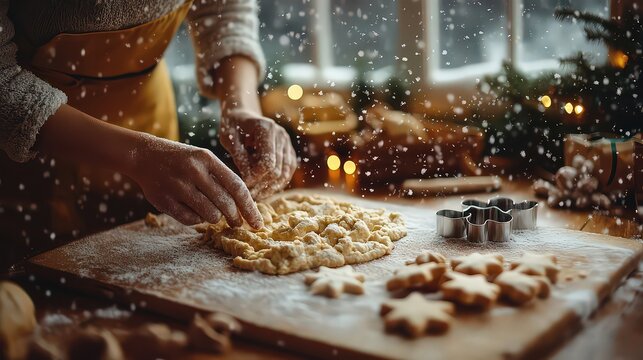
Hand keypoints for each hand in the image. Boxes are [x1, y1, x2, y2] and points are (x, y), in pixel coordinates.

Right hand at [130, 134, 262, 227]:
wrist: (144, 155)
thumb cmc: (182, 160)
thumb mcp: (204, 160)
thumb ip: (222, 180)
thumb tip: (243, 208)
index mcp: (207, 159)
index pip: (237, 187)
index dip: (250, 207)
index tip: (257, 222)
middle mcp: (193, 171)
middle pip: (225, 204)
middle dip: (235, 218)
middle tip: (237, 223)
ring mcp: (177, 186)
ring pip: (209, 215)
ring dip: (215, 219)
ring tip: (213, 214)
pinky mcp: (164, 200)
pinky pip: (190, 220)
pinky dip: (197, 220)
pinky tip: (196, 213)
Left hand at [219, 108, 296, 199]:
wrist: (242, 114)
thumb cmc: (232, 125)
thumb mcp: (229, 138)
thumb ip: (239, 157)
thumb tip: (247, 180)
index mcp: (266, 128)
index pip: (267, 162)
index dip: (254, 177)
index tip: (241, 184)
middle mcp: (281, 135)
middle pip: (277, 170)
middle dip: (262, 185)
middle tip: (246, 195)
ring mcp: (287, 143)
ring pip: (285, 174)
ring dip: (270, 188)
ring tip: (255, 196)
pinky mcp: (288, 150)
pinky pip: (287, 172)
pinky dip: (277, 183)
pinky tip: (264, 190)